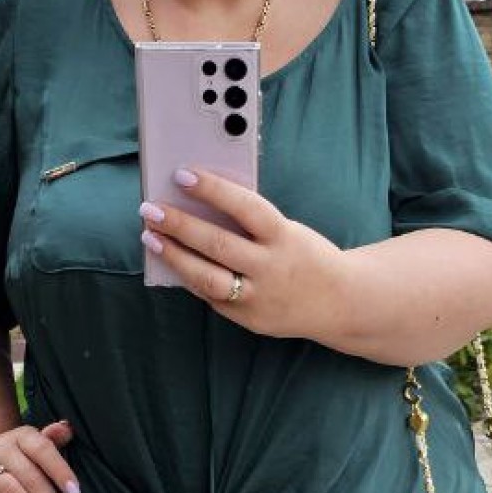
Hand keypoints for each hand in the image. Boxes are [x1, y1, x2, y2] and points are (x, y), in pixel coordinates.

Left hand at [139, 169, 349, 341]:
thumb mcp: (288, 231)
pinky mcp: (249, 318)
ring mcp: (259, 297)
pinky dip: (190, 278)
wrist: (341, 302)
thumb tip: (202, 207)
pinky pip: (212, 297)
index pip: (245, 207)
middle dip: (179, 225)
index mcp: (284, 237)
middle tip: (150, 208)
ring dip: (175, 256)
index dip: (213, 190)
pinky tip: (174, 262)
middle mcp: (271, 268)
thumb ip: (252, 224)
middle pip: (217, 245)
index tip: (182, 174)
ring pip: (207, 278)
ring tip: (152, 238)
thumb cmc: (306, 256)